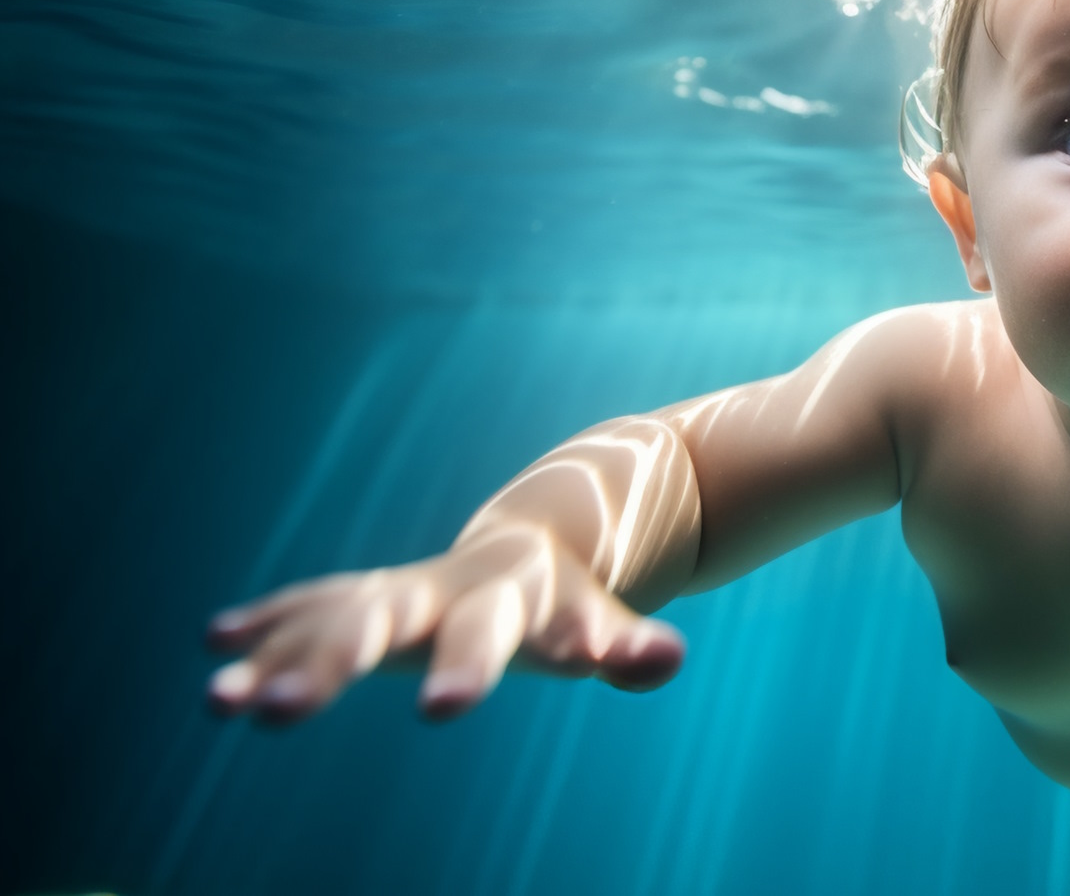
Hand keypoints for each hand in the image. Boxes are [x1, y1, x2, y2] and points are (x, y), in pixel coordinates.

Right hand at [204, 522, 685, 724]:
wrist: (537, 539)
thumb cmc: (570, 601)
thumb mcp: (602, 622)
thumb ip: (629, 646)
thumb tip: (668, 660)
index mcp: (502, 595)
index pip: (486, 634)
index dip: (469, 668)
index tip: (443, 711)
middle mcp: (436, 588)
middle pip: (378, 621)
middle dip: (330, 664)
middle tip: (277, 714)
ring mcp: (393, 591)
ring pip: (326, 617)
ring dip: (274, 655)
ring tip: (219, 699)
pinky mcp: (361, 599)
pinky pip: (306, 608)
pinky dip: (266, 627)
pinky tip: (217, 646)